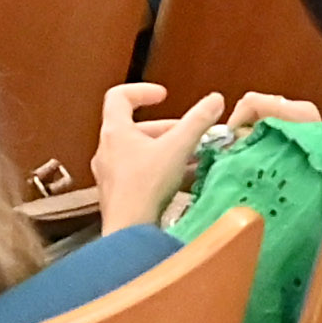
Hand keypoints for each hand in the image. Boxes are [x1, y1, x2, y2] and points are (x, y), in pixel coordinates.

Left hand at [92, 82, 253, 227]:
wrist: (128, 231)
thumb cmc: (147, 185)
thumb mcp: (178, 148)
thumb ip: (198, 121)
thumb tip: (215, 99)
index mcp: (115, 131)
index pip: (119, 96)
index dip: (142, 91)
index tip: (164, 96)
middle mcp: (106, 150)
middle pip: (135, 128)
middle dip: (165, 128)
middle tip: (189, 135)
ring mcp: (108, 174)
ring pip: (137, 152)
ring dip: (163, 151)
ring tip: (190, 158)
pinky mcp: (115, 195)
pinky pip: (136, 174)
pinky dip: (157, 170)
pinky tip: (179, 181)